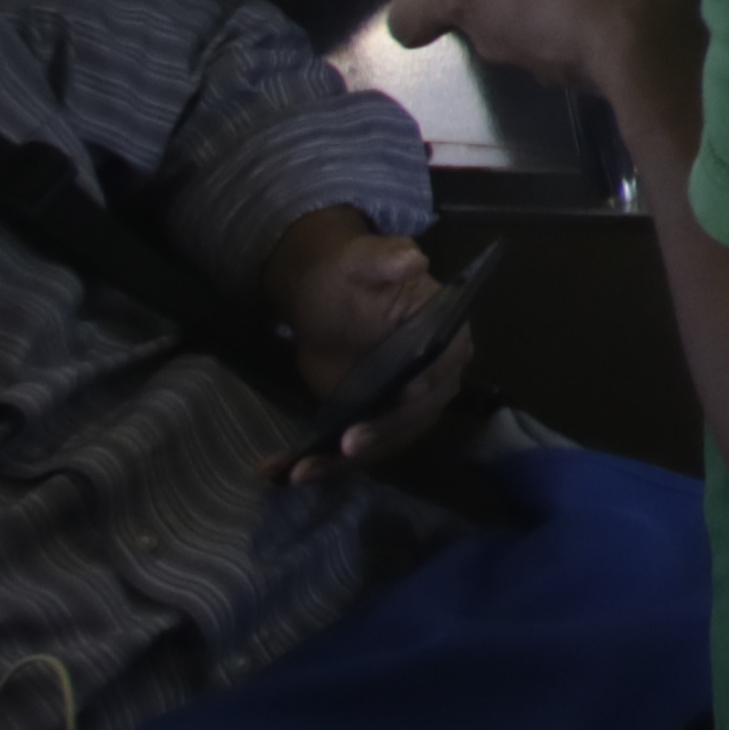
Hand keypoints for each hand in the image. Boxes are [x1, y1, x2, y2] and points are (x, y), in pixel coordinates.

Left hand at [254, 206, 478, 481]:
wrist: (322, 295)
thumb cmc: (348, 274)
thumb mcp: (362, 260)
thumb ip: (385, 258)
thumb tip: (412, 257)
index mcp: (446, 341)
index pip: (434, 383)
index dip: (406, 407)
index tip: (367, 427)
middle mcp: (435, 380)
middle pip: (407, 423)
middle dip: (368, 444)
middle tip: (326, 456)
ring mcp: (404, 405)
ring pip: (378, 444)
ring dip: (335, 464)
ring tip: (294, 472)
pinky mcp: (373, 418)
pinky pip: (354, 447)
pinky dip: (321, 462)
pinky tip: (282, 469)